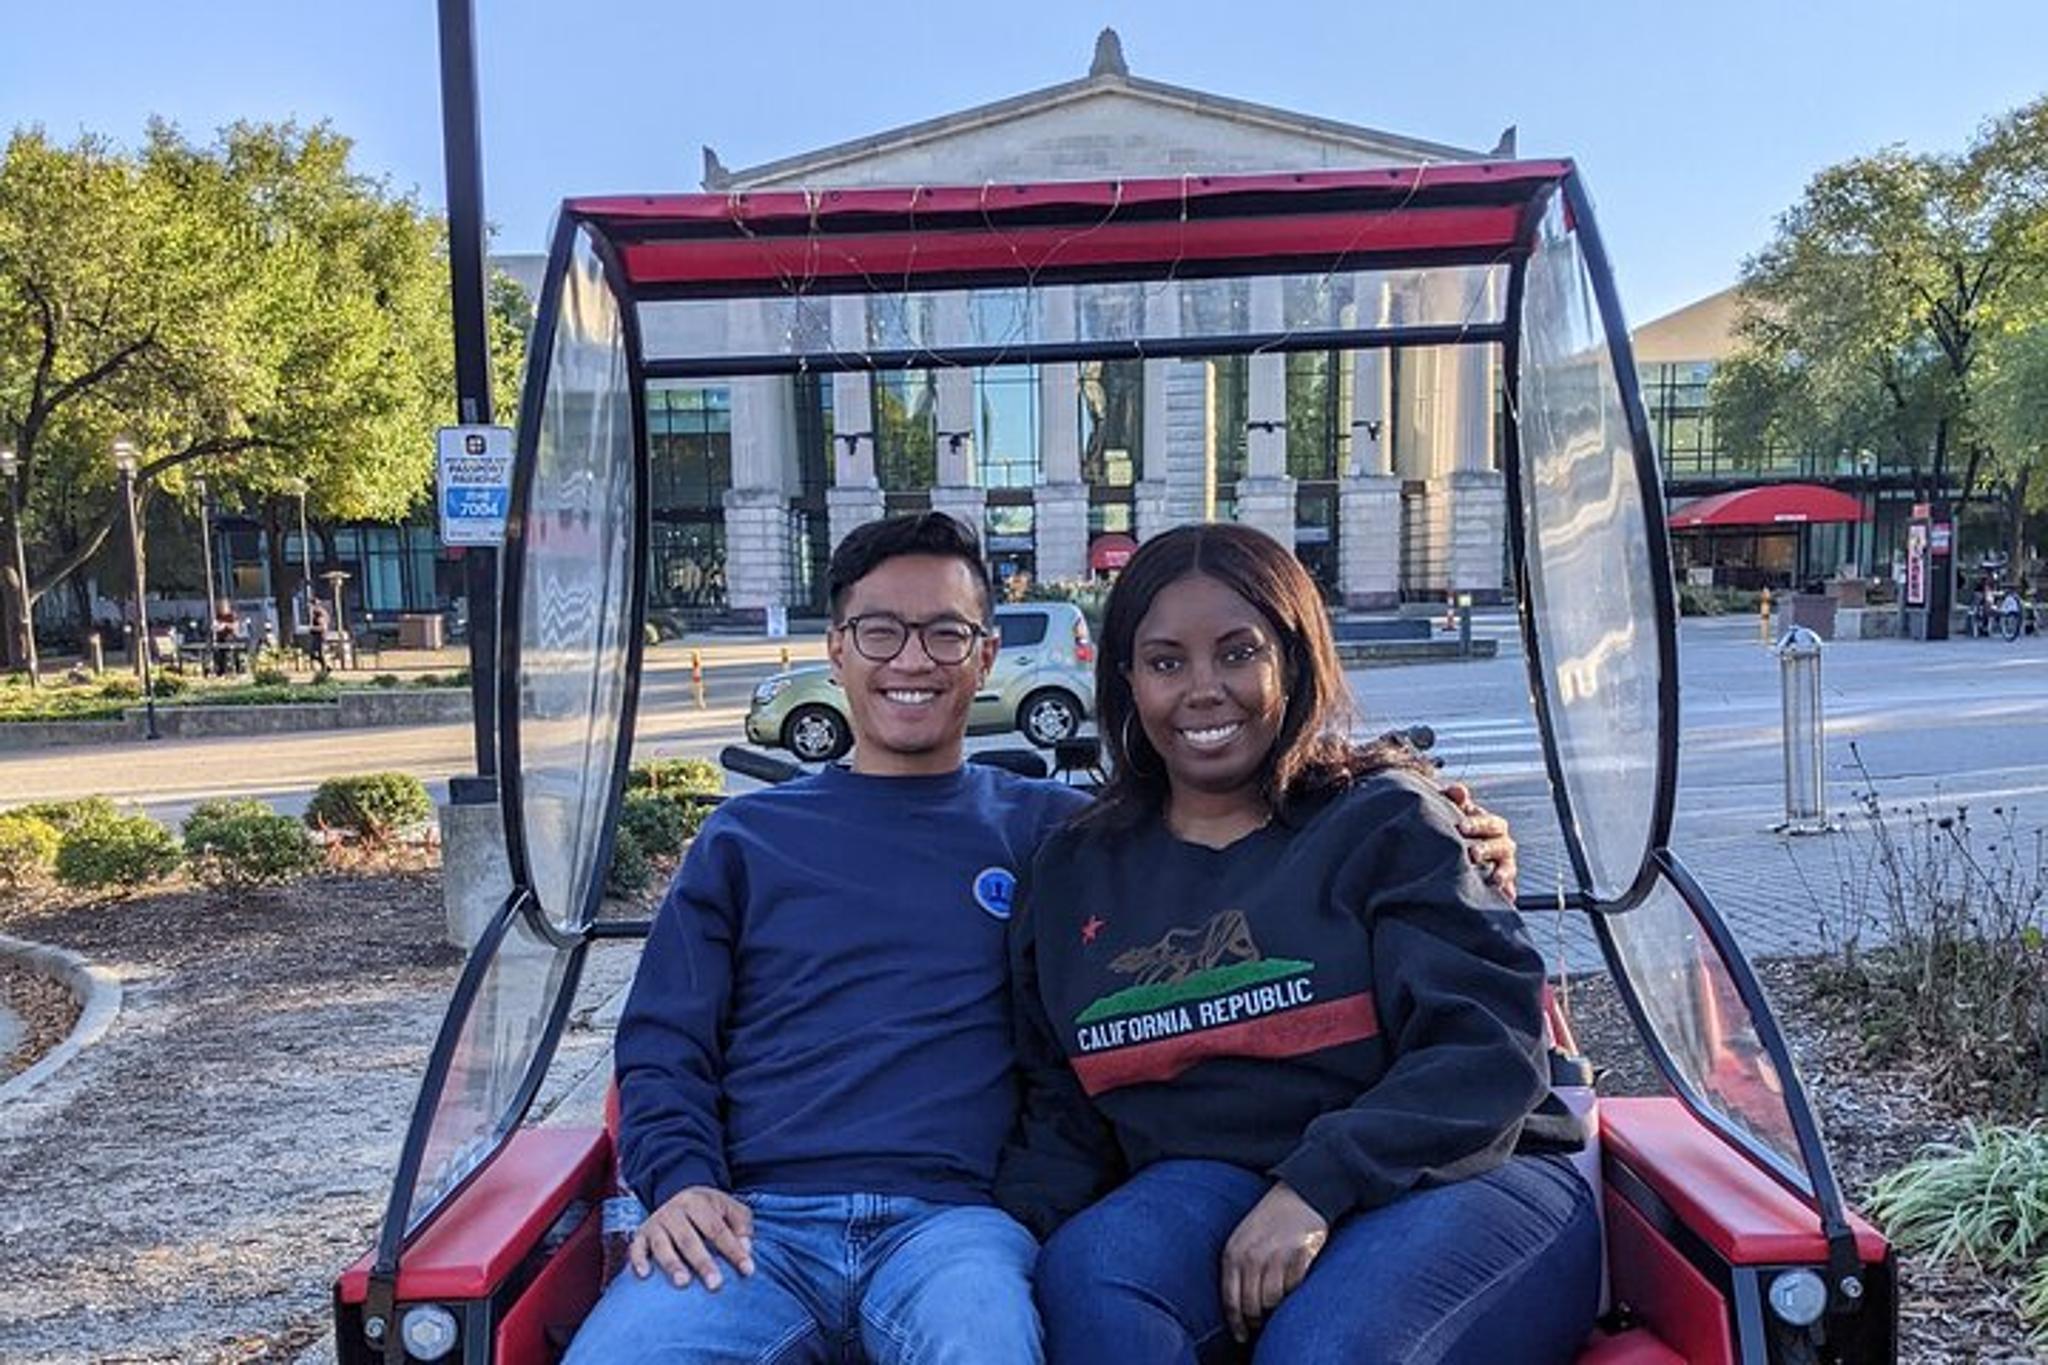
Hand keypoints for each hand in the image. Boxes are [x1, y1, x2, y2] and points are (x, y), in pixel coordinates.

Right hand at [629, 1186, 755, 1290]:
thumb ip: (741, 1225)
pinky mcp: (640, 1236)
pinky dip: (638, 1260)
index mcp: (698, 1202)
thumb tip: (746, 1247)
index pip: (717, 1229)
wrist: (680, 1200)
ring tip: (683, 1282)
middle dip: (703, 1262)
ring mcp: (655, 1224)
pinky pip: (635, 1249)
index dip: (733, 1249)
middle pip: (689, 1239)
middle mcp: (674, 1211)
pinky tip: (645, 1275)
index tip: (748, 1270)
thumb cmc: (710, 1212)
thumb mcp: (729, 1209)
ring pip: (663, 1245)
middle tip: (716, 1284)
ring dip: (672, 1264)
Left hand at [1221, 1182, 1328, 1342]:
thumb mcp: (1243, 1240)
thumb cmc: (1269, 1221)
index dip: (1237, 1324)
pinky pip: (1296, 1287)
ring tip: (1282, 1301)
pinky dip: (1296, 1292)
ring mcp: (1276, 1255)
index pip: (1231, 1301)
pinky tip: (1296, 1285)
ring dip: (1279, 1307)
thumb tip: (1239, 1310)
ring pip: (1274, 1301)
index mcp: (1233, 1253)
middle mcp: (1252, 1255)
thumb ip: (1238, 1269)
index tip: (1243, 1336)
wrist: (1300, 1193)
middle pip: (1252, 1306)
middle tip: (1266, 1322)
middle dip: (1259, 1320)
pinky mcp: (1301, 1253)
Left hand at [1442, 781, 1518, 901]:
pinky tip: (1504, 897)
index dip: (1478, 824)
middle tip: (1473, 853)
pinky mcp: (1502, 885)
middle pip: (1501, 845)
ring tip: (1494, 879)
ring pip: (1508, 868)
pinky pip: (1508, 889)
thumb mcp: (1454, 811)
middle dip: (1487, 849)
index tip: (1462, 827)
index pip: (1490, 823)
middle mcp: (1501, 844)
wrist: (1452, 853)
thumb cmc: (1455, 827)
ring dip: (1502, 873)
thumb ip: (1455, 798)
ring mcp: (1503, 865)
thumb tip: (1458, 790)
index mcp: (1491, 825)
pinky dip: (1506, 893)